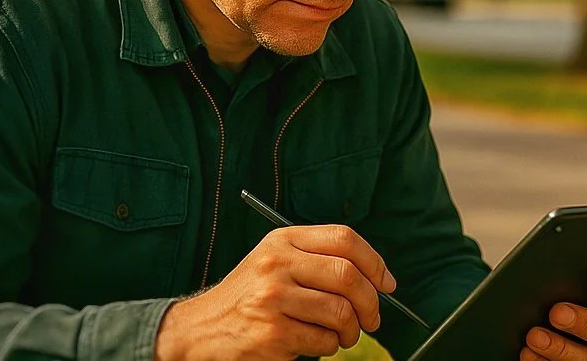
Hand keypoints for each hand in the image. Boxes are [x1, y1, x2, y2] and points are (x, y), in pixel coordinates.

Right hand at [154, 225, 397, 360]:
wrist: (199, 329)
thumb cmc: (247, 297)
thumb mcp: (274, 262)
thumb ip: (316, 260)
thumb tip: (376, 279)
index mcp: (283, 240)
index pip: (344, 239)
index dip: (374, 262)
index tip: (386, 283)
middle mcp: (277, 264)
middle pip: (348, 275)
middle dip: (370, 302)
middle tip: (372, 318)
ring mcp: (273, 298)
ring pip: (340, 312)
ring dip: (350, 331)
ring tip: (342, 335)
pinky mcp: (272, 333)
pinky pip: (323, 341)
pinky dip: (328, 347)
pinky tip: (314, 344)